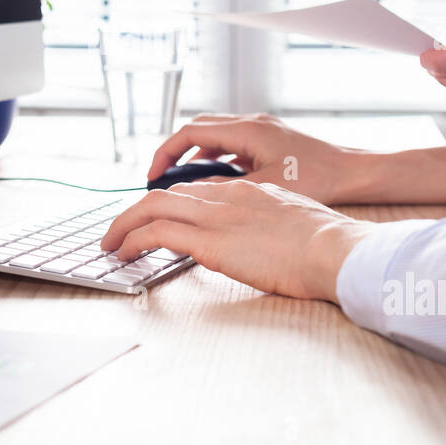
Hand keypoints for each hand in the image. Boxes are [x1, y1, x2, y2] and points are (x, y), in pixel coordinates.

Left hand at [101, 181, 367, 301]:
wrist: (334, 250)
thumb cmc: (326, 246)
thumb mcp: (293, 223)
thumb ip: (267, 225)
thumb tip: (258, 242)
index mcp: (248, 191)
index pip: (195, 190)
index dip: (169, 204)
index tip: (155, 218)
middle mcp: (226, 196)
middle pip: (166, 194)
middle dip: (136, 212)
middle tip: (119, 230)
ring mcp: (216, 215)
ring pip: (152, 208)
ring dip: (124, 225)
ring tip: (110, 244)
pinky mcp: (209, 240)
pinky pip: (156, 233)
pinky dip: (133, 240)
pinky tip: (124, 254)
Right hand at [147, 113, 361, 204]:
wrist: (355, 172)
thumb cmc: (319, 179)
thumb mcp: (264, 188)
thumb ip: (225, 189)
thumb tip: (192, 196)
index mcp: (247, 130)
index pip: (190, 132)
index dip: (166, 153)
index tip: (153, 175)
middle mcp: (252, 123)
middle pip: (199, 129)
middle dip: (176, 152)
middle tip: (161, 178)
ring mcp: (263, 130)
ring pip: (216, 136)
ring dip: (197, 156)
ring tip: (185, 183)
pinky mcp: (271, 140)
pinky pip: (233, 144)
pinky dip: (217, 159)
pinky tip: (218, 182)